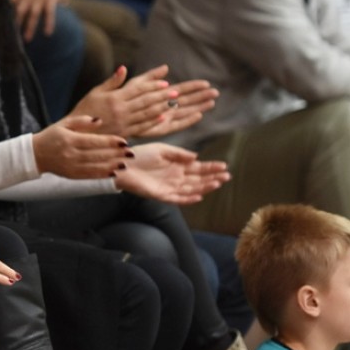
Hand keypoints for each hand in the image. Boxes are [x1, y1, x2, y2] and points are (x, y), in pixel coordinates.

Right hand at [7, 0, 70, 40]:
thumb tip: (65, 2)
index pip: (50, 13)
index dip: (48, 23)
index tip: (47, 34)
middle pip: (33, 15)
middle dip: (30, 28)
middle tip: (27, 40)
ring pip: (20, 9)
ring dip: (16, 21)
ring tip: (12, 31)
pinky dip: (6, 6)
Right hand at [32, 115, 127, 178]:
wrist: (35, 154)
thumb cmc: (51, 136)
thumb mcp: (64, 123)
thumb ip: (81, 121)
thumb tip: (99, 120)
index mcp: (69, 139)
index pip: (94, 141)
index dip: (110, 142)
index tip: (124, 141)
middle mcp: (71, 154)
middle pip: (97, 154)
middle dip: (115, 154)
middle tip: (130, 153)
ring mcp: (71, 166)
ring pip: (96, 166)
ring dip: (112, 165)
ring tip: (125, 163)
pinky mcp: (72, 175)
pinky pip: (90, 175)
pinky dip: (103, 174)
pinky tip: (113, 172)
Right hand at [71, 65, 217, 138]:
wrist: (76, 132)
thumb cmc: (84, 109)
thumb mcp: (95, 92)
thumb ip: (112, 82)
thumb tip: (124, 68)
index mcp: (114, 98)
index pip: (137, 90)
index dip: (152, 86)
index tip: (165, 83)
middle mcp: (120, 110)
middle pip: (145, 101)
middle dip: (162, 96)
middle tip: (175, 92)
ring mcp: (123, 123)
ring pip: (146, 114)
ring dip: (161, 108)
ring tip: (173, 103)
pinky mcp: (123, 133)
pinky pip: (141, 127)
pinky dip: (153, 122)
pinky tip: (163, 117)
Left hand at [114, 142, 229, 203]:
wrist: (123, 164)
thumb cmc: (141, 155)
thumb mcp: (162, 149)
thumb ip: (179, 154)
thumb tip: (196, 156)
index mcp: (177, 166)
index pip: (198, 167)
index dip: (210, 167)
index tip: (224, 166)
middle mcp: (176, 177)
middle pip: (198, 180)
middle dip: (212, 178)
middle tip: (226, 176)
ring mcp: (170, 187)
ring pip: (191, 189)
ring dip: (205, 187)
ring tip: (217, 183)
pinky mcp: (161, 195)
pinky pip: (178, 199)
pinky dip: (188, 199)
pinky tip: (199, 196)